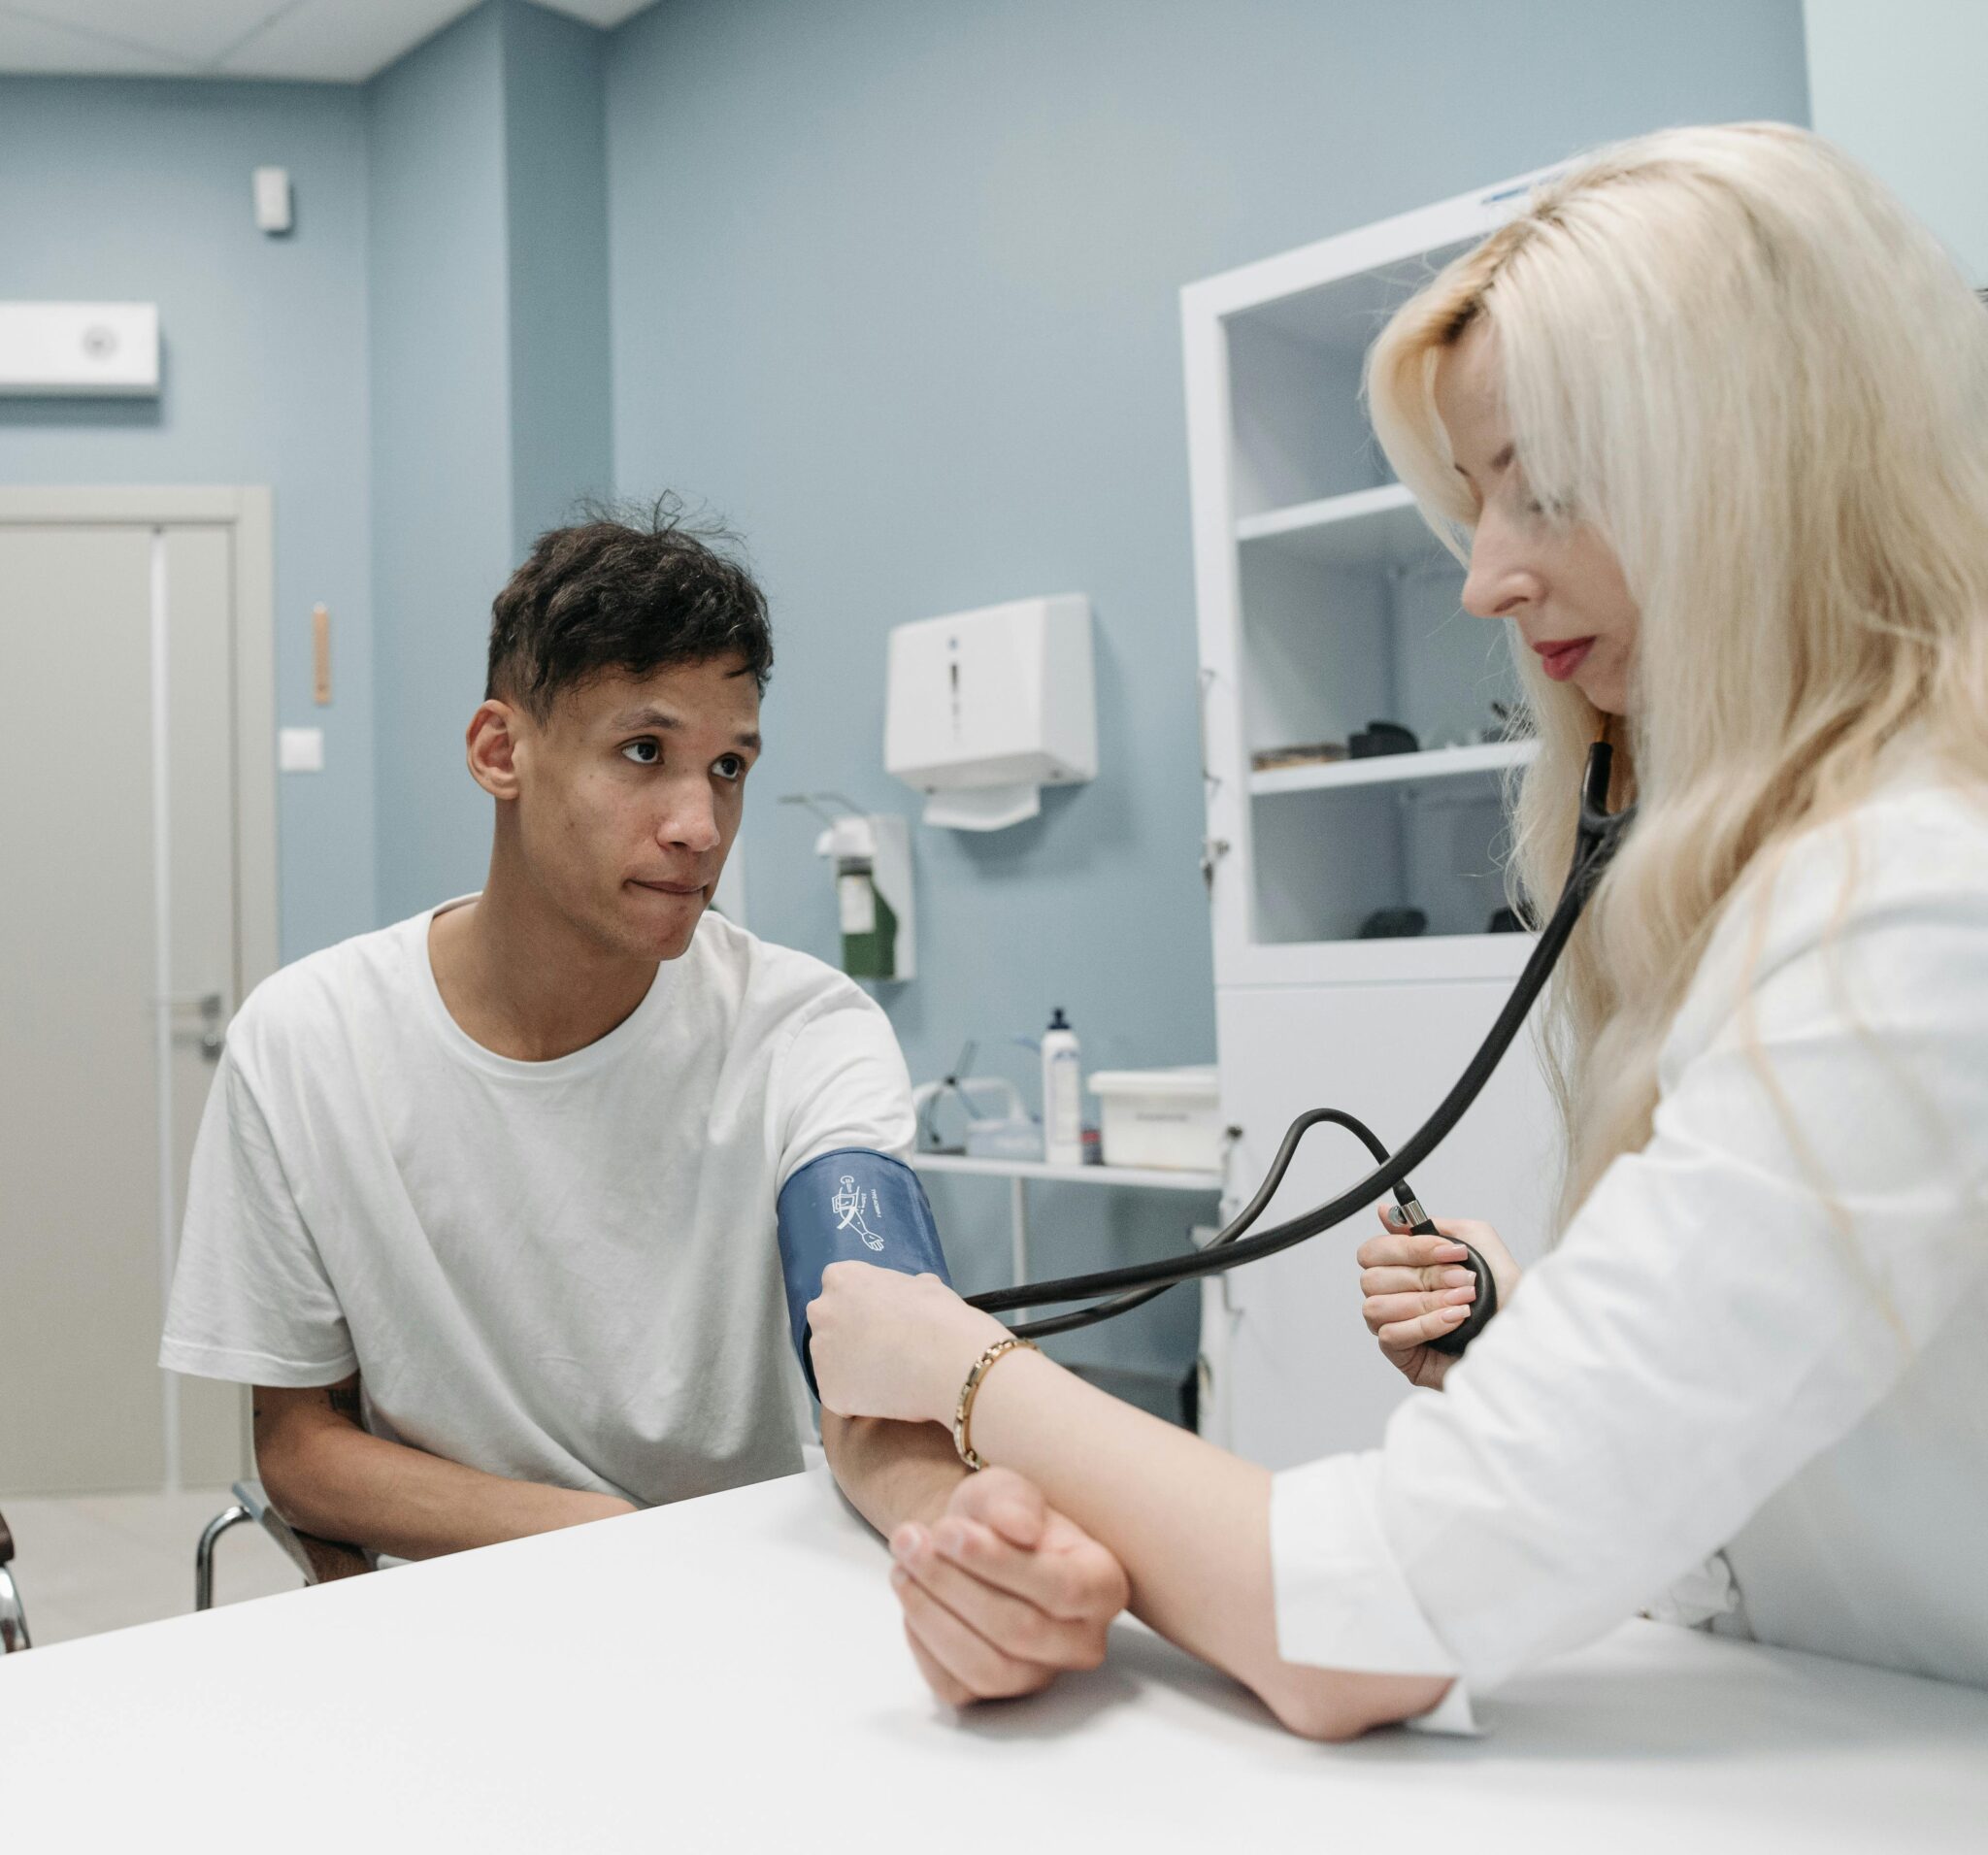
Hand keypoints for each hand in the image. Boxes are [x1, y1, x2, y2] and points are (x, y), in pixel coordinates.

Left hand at [808, 1262, 1008, 1425]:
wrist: (947, 1361)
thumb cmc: (938, 1315)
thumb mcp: (924, 1285)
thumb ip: (903, 1288)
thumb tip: (912, 1292)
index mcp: (841, 1279)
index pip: (840, 1289)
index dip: (863, 1306)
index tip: (883, 1319)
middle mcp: (821, 1312)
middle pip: (829, 1324)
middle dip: (849, 1335)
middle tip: (883, 1347)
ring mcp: (820, 1354)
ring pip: (832, 1362)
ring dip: (852, 1368)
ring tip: (889, 1376)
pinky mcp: (828, 1392)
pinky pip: (841, 1397)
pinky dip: (858, 1400)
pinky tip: (886, 1397)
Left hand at [889, 1467, 1129, 1705]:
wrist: (971, 1544)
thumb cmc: (1000, 1516)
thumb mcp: (1007, 1489)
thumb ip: (1014, 1503)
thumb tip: (1019, 1528)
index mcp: (1103, 1585)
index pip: (1063, 1588)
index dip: (999, 1564)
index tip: (947, 1531)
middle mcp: (1082, 1642)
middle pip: (1021, 1631)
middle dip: (954, 1584)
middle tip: (909, 1542)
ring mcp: (1041, 1676)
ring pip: (989, 1669)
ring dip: (933, 1616)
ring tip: (902, 1567)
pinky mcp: (996, 1699)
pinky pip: (955, 1685)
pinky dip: (922, 1642)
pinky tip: (911, 1598)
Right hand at [1357, 1207, 1520, 1388]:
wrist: (1525, 1335)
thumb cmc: (1504, 1294)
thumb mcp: (1477, 1242)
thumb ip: (1432, 1224)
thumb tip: (1385, 1213)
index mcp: (1404, 1267)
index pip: (1373, 1251)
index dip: (1407, 1248)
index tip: (1450, 1251)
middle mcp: (1393, 1295)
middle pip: (1371, 1278)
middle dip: (1424, 1277)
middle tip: (1462, 1280)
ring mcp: (1394, 1325)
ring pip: (1377, 1306)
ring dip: (1426, 1301)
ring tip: (1462, 1302)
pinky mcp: (1401, 1355)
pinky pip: (1390, 1335)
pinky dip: (1425, 1325)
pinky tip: (1453, 1321)